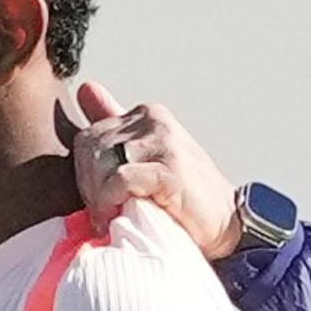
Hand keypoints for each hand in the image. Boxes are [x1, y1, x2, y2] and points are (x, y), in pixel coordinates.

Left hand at [70, 82, 242, 259]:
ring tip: (111, 216)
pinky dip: (112, 200)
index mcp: (148, 114)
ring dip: (100, 196)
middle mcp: (156, 120)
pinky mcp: (170, 167)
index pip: (89, 136)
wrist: (225, 223)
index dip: (85, 173)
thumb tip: (86, 88)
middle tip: (102, 212)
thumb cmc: (184, 196)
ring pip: (103, 163)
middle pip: (92, 149)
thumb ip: (115, 122)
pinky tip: (120, 215)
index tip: (99, 199)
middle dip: (90, 186)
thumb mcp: (145, 155)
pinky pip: (120, 178)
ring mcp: (164, 141)